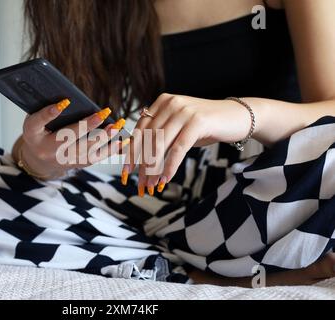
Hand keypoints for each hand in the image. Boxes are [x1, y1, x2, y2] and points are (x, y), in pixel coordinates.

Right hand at [18, 99, 126, 179]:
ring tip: (117, 125)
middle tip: (103, 113)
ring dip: (104, 137)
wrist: (38, 160)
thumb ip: (47, 110)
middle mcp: (47, 149)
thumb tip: (70, 98)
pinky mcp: (77, 164)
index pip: (38, 122)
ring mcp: (63, 160)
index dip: (50, 112)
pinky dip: (111, 149)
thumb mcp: (35, 120)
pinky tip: (123, 140)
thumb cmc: (39, 132)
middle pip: (68, 137)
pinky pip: (96, 157)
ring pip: (86, 150)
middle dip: (87, 125)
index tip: (65, 101)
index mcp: (32, 134)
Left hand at [122, 93, 254, 195]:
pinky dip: (170, 166)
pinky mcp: (198, 121)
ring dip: (154, 168)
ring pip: (161, 144)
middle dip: (141, 164)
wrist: (237, 117)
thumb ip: (161, 134)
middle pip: (148, 138)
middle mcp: (171, 103)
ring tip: (151, 184)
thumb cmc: (206, 126)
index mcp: (162, 102)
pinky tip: (165, 178)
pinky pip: (178, 148)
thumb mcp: (179, 127)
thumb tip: (139, 158)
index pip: (141, 129)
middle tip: (139, 183)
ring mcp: (184, 111)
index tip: (127, 170)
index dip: (132, 151)